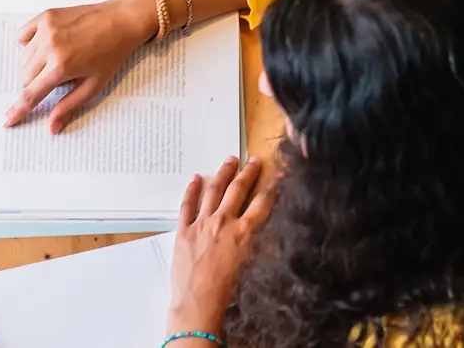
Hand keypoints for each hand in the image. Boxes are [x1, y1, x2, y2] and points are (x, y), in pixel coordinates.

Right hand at [4, 0, 155, 132]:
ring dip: (33, 66)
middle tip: (54, 80)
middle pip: (24, 77)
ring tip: (58, 60)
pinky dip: (30, 45)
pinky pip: (23, 35)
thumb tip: (51, 127)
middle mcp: (50, 46)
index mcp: (62, 66)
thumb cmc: (111, 54)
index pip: (31, 94)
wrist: (122, 19)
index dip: (18, 110)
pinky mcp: (46, 16)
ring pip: (23, 58)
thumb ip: (69, 105)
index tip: (7, 120)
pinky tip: (47, 46)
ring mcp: (46, 29)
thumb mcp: (94, 85)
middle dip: (34, 84)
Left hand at [168, 156, 279, 335]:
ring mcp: (202, 224)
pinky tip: (196, 178)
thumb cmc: (229, 293)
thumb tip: (273, 236)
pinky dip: (192, 190)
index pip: (263, 203)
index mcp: (244, 233)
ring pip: (214, 191)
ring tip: (230, 160)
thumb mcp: (253, 269)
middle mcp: (224, 222)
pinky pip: (187, 205)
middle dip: (248, 173)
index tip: (279, 174)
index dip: (273, 186)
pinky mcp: (183, 231)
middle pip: (238, 190)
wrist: (198, 304)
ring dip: (223, 173)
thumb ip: (262, 248)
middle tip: (254, 160)